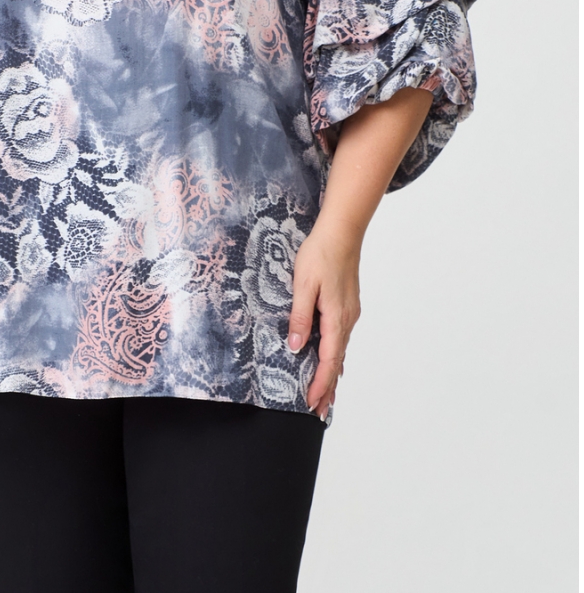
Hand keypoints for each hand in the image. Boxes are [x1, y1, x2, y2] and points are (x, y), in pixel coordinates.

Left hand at [286, 224, 360, 421]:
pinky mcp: (347, 305)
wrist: (341, 232)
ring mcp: (349, 313)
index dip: (320, 384)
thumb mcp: (303, 284)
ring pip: (341, 351)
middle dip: (328, 388)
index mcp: (336, 318)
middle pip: (338, 362)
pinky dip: (336, 356)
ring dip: (332, 374)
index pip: (329, 361)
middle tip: (320, 412)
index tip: (311, 403)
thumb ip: (300, 317)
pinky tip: (333, 362)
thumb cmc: (320, 254)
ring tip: (325, 396)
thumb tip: (296, 348)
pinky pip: (341, 338)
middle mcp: (347, 320)